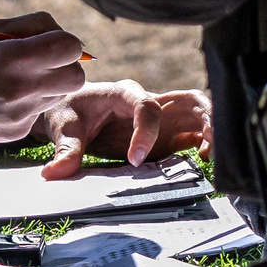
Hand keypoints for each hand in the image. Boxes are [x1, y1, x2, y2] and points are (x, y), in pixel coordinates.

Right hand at [0, 12, 87, 161]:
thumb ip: (27, 28)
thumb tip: (63, 34)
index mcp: (12, 58)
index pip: (69, 47)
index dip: (66, 41)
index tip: (52, 41)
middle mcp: (20, 89)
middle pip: (77, 77)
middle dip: (68, 65)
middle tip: (46, 60)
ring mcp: (20, 115)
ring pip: (61, 95)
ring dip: (51, 83)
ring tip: (20, 77)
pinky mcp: (15, 132)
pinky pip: (38, 112)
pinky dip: (29, 101)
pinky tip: (2, 97)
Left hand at [37, 83, 212, 178]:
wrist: (67, 111)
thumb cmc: (67, 110)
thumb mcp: (63, 127)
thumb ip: (65, 150)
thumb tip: (54, 174)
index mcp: (124, 93)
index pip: (147, 105)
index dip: (146, 132)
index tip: (134, 159)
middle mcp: (149, 102)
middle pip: (187, 100)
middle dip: (204, 119)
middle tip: (207, 147)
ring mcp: (160, 120)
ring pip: (197, 115)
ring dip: (210, 131)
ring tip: (211, 156)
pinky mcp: (164, 137)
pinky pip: (191, 136)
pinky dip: (202, 146)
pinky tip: (202, 163)